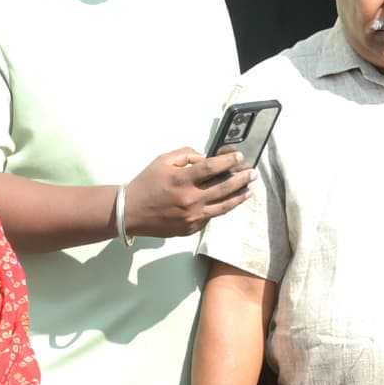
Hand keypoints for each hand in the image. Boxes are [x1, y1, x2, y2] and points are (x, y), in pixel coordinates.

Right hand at [121, 149, 252, 238]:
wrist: (131, 212)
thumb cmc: (146, 184)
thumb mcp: (162, 161)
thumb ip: (186, 155)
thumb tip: (206, 157)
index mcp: (182, 180)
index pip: (212, 168)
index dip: (229, 161)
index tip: (240, 157)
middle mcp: (190, 200)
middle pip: (224, 188)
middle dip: (241, 179)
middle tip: (252, 173)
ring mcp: (192, 217)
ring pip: (224, 206)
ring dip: (239, 197)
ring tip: (250, 190)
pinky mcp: (191, 228)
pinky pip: (211, 216)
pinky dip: (221, 208)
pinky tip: (230, 202)